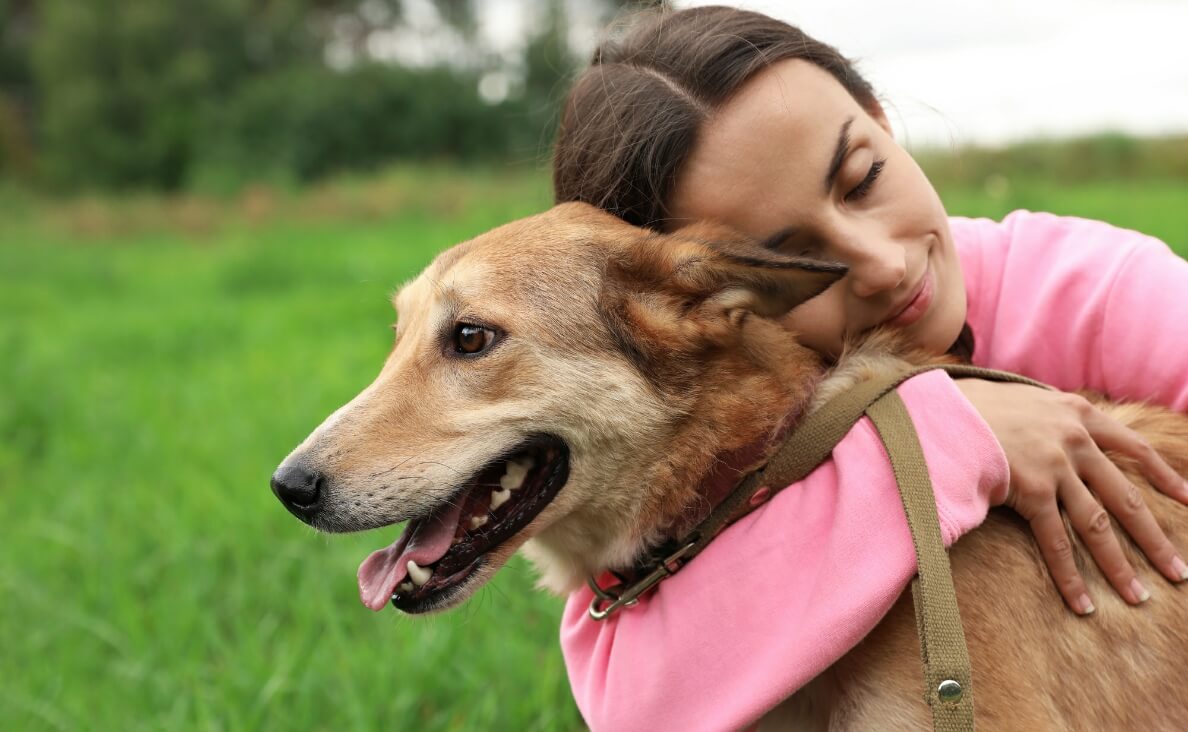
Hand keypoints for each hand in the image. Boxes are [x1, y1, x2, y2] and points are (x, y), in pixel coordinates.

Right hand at [955, 379, 1187, 613]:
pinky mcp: (1032, 490)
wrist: (944, 405)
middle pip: (1126, 497)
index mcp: (1077, 412)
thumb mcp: (1024, 396)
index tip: (1186, 498)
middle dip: (1154, 539)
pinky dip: (1070, 575)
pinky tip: (1083, 603)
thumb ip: (1048, 415)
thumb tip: (1051, 428)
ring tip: (1138, 597)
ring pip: (1098, 525)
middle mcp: (1075, 439)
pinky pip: (1057, 540)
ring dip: (1119, 566)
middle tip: (1177, 572)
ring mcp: (1056, 466)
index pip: (1133, 446)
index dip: (1161, 474)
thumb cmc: (973, 403)